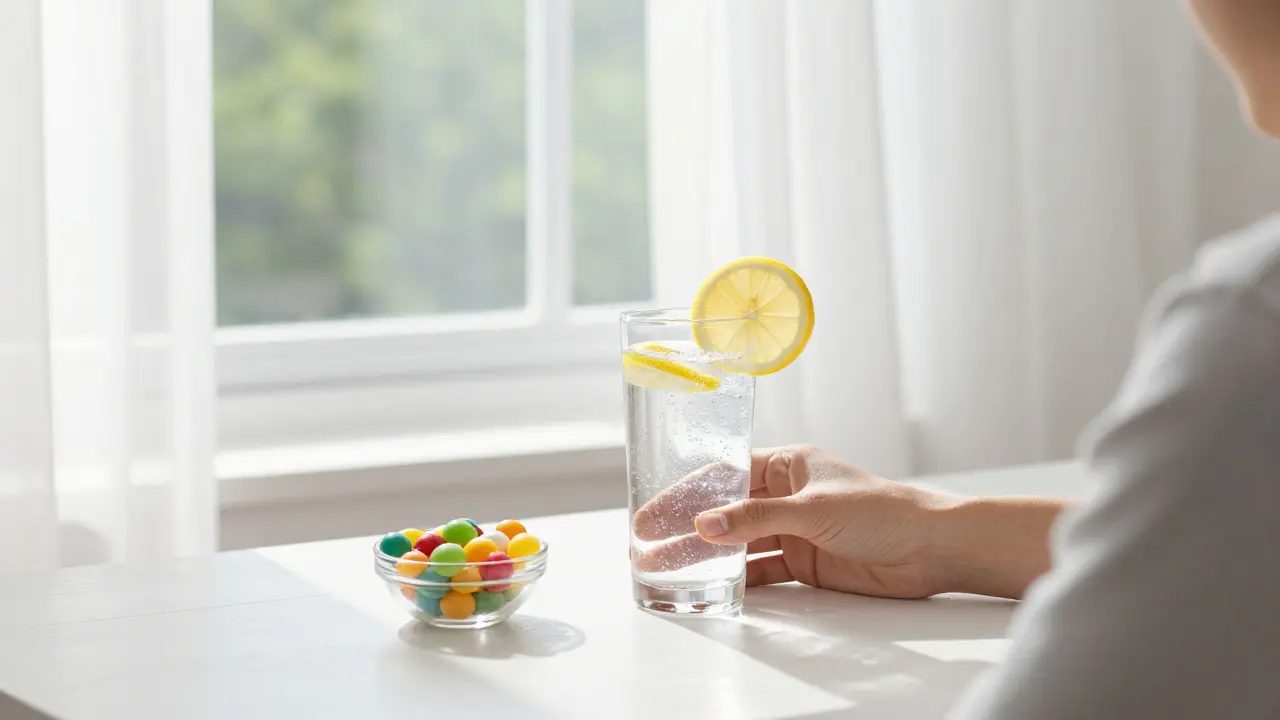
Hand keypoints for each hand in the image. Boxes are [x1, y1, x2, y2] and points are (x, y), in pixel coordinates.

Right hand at [633, 445, 952, 599]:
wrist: (931, 549)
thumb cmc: (884, 511)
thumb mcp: (813, 509)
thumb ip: (756, 518)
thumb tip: (705, 525)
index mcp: (787, 464)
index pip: (723, 474)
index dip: (685, 492)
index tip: (652, 510)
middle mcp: (786, 495)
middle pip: (723, 510)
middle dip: (684, 526)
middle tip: (645, 543)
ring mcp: (793, 530)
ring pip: (736, 542)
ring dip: (703, 555)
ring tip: (663, 569)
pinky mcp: (804, 562)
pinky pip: (759, 569)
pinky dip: (735, 578)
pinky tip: (709, 585)